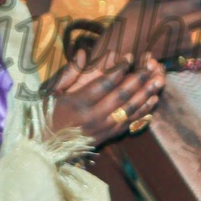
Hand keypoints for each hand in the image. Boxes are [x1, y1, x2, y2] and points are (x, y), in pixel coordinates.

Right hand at [50, 51, 164, 144]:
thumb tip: (85, 52)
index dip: (119, 69)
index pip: (104, 84)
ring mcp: (101, 129)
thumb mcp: (51, 92)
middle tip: (153, 65)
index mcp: (77, 102)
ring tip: (159, 80)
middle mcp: (92, 117)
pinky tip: (152, 101)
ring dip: (146, 94)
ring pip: (129, 110)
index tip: (130, 56)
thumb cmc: (44, 115)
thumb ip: (70, 72)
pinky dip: (142, 112)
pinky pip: (128, 123)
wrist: (41, 147)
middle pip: (121, 96)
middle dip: (139, 79)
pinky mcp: (105, 138)